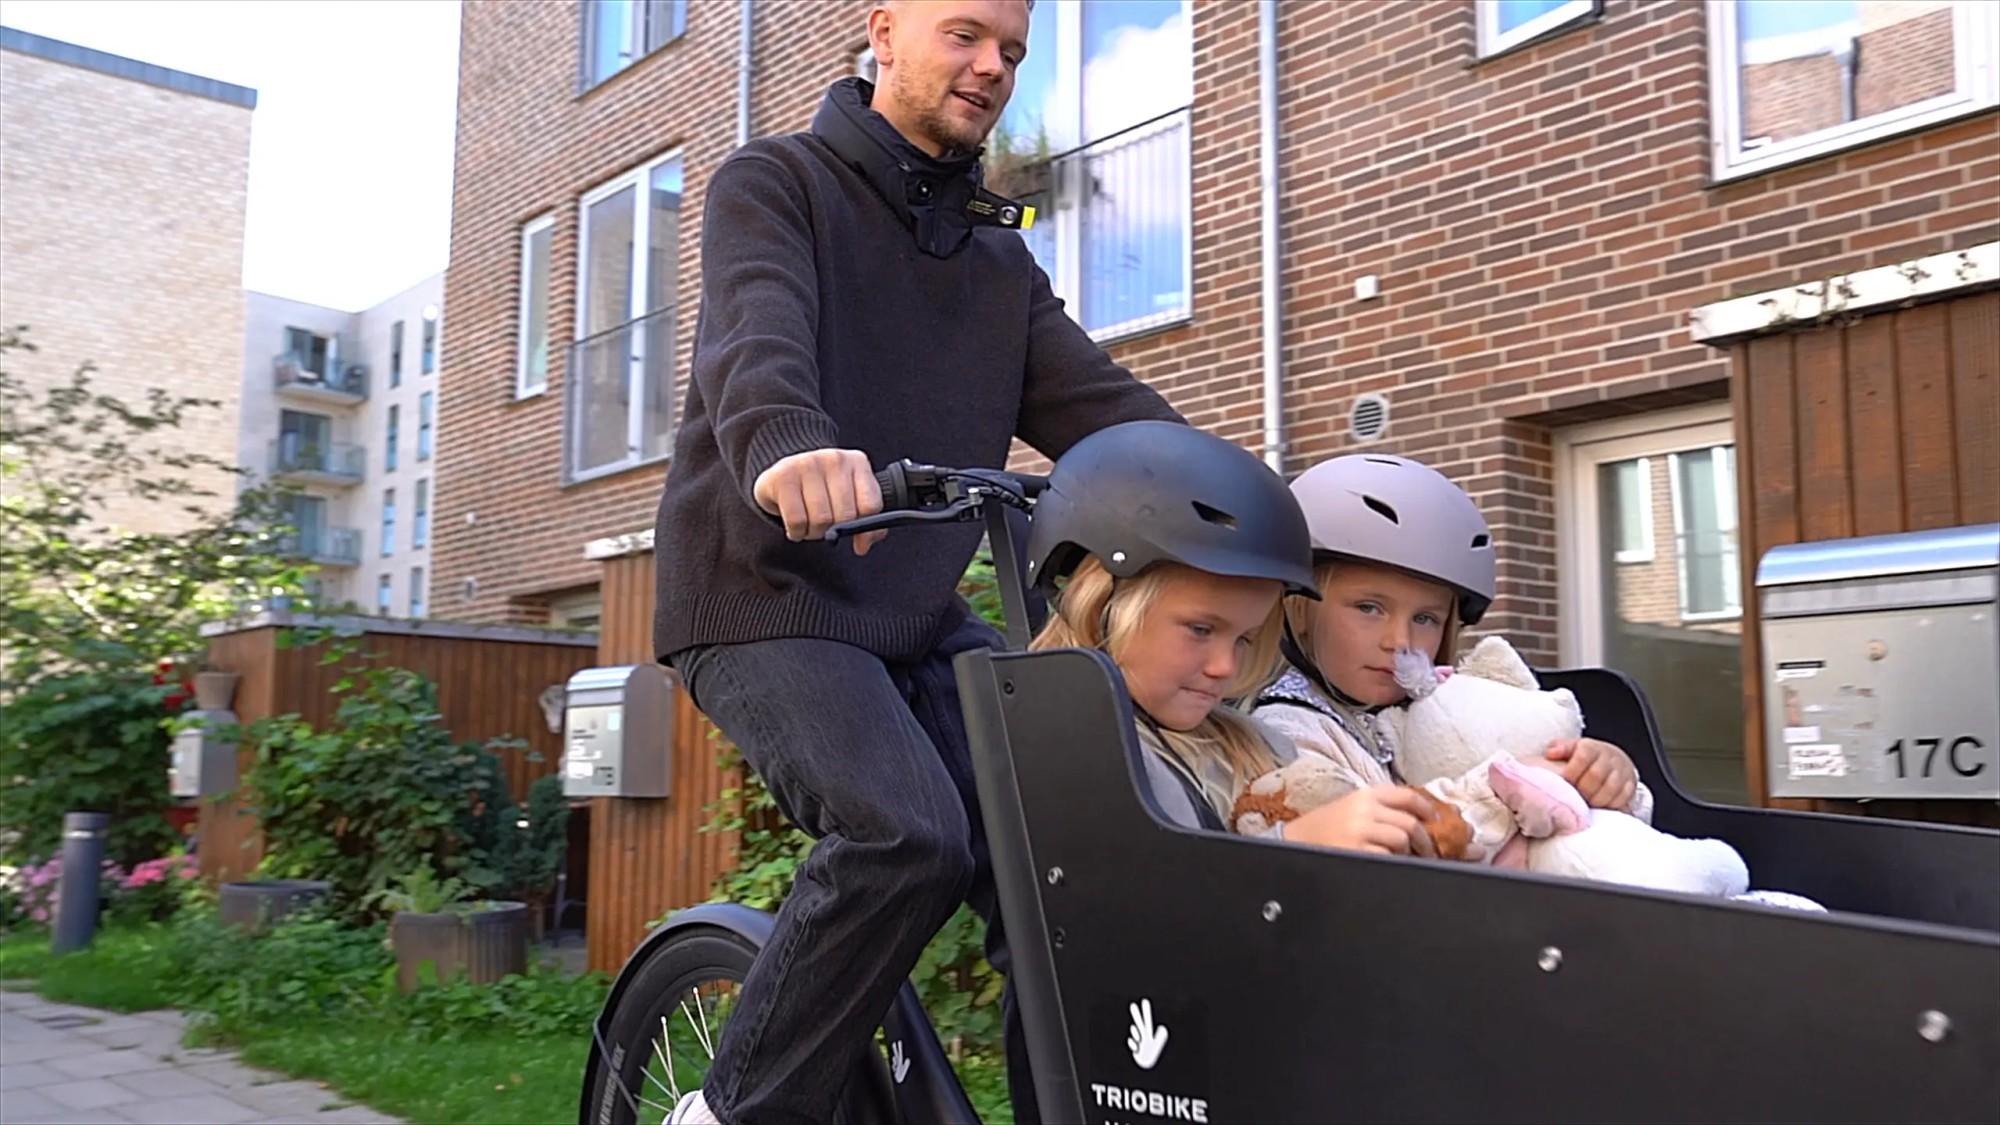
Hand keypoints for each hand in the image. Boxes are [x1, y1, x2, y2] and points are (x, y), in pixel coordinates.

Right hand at [752, 448, 886, 555]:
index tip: (854, 534)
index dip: (864, 528)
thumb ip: (866, 523)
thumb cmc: (821, 491)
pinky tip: (795, 525)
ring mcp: (807, 463)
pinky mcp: (783, 476)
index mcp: (857, 463)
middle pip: (846, 515)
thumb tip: (862, 546)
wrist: (782, 476)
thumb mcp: (849, 500)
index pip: (870, 505)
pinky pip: (797, 520)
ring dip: (814, 532)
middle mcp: (834, 459)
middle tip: (825, 527)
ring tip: (809, 523)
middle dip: (835, 531)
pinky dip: (796, 532)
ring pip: (821, 519)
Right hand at [1284, 785, 1436, 854]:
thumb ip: (1380, 808)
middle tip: (1428, 850)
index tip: (1435, 820)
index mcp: (1364, 795)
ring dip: (1409, 853)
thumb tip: (1418, 819)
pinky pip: (1387, 858)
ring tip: (1406, 859)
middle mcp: (1363, 809)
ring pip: (1401, 840)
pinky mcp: (1355, 851)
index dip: (1427, 808)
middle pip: (1409, 822)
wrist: (1294, 841)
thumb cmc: (1324, 827)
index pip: (1407, 796)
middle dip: (1424, 840)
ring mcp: (1359, 831)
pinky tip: (1390, 865)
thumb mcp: (1350, 806)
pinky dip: (1394, 863)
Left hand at [1543, 737, 1636, 810]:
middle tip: (1574, 798)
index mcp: (1592, 747)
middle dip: (1583, 789)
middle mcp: (1609, 758)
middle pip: (1596, 775)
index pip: (1583, 756)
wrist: (1613, 760)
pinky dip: (1610, 805)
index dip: (1572, 771)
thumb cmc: (1586, 758)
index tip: (1565, 782)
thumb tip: (1550, 753)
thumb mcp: (1572, 748)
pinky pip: (1622, 798)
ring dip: (1596, 799)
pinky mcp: (1631, 785)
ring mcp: (1622, 772)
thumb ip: (1560, 748)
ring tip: (1586, 804)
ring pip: (1610, 788)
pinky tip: (1600, 807)